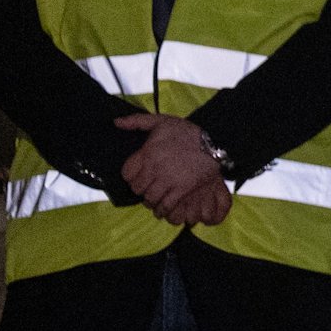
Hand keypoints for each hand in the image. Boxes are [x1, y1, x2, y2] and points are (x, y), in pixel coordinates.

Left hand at [113, 114, 232, 227]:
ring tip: (155, 197)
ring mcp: (168, 181)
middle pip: (137, 188)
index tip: (138, 175)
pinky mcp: (182, 190)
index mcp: (147, 153)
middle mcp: (154, 169)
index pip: (127, 174)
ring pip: (150, 198)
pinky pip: (166, 205)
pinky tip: (163, 208)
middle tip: (148, 186)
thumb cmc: (187, 132)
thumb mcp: (161, 121)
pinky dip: (162, 210)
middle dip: (141, 188)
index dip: (131, 176)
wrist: (214, 142)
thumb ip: (137, 121)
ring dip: (151, 200)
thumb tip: (116, 122)